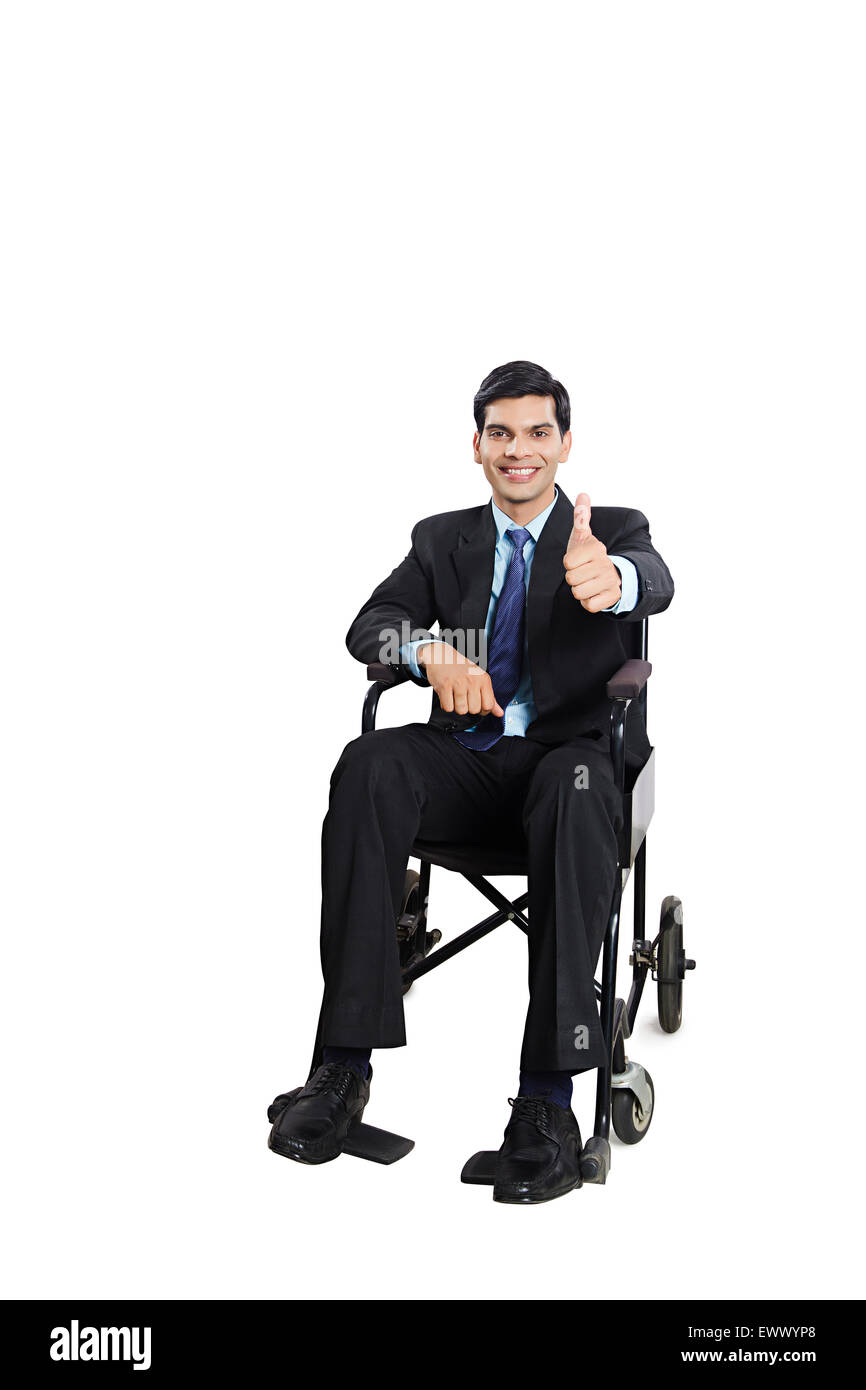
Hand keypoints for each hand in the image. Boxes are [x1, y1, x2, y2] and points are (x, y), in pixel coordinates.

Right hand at [417, 642, 503, 717]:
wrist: (440, 655)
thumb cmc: (460, 667)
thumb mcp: (479, 678)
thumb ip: (490, 697)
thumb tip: (499, 713)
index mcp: (483, 679)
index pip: (488, 705)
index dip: (482, 709)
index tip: (477, 705)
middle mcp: (472, 680)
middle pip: (474, 710)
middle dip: (468, 707)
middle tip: (464, 698)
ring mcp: (458, 683)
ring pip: (461, 710)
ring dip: (456, 707)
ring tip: (455, 696)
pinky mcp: (444, 686)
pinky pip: (448, 707)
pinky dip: (446, 705)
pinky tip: (447, 696)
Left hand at [562, 492, 621, 612]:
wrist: (611, 575)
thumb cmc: (590, 556)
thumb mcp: (583, 537)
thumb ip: (581, 518)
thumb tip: (583, 495)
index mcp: (597, 548)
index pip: (567, 563)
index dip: (569, 563)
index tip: (578, 560)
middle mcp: (605, 564)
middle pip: (571, 579)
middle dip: (573, 578)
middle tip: (583, 572)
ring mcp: (610, 581)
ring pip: (578, 593)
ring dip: (580, 590)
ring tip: (588, 582)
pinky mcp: (612, 598)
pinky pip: (589, 605)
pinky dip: (588, 602)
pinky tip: (594, 593)